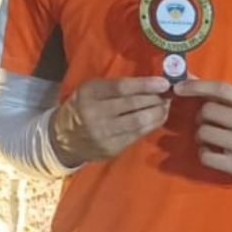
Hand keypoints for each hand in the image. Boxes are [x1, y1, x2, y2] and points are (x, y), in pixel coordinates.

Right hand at [50, 77, 171, 166]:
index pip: (121, 87)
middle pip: (133, 104)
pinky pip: (137, 134)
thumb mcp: (92, 90)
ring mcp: (102, 133)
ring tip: (165, 106)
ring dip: (157, 113)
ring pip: (138, 121)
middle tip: (169, 94)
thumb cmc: (82, 107)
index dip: (146, 85)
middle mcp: (94, 113)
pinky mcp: (111, 148)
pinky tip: (157, 118)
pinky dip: (151, 125)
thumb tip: (151, 83)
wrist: (62, 139)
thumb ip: (116, 86)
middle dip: (155, 99)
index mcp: (89, 93)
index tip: (164, 83)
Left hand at [173, 79, 231, 184]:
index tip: (179, 87)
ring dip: (201, 135)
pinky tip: (214, 153)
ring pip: (203, 132)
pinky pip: (205, 155)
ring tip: (211, 138)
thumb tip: (189, 76)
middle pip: (208, 111)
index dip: (197, 86)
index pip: (221, 88)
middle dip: (201, 116)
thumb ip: (222, 94)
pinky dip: (204, 153)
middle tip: (208, 122)